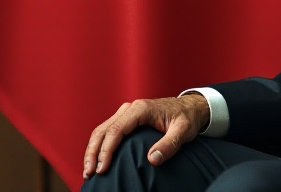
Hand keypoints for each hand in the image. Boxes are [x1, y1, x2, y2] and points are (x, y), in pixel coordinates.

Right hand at [82, 94, 209, 177]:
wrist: (191, 107)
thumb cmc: (187, 118)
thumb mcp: (183, 131)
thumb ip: (169, 145)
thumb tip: (152, 159)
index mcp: (141, 109)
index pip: (116, 130)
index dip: (106, 150)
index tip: (102, 168)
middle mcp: (130, 108)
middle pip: (103, 130)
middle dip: (93, 153)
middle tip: (89, 174)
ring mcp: (126, 113)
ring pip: (101, 130)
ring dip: (93, 150)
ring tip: (89, 171)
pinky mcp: (126, 119)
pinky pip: (108, 131)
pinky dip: (100, 146)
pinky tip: (98, 160)